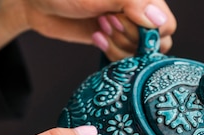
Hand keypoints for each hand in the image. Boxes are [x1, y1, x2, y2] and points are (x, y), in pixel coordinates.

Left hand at [0, 0, 175, 58]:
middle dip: (130, 38)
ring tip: (99, 28)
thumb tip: (159, 21)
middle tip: (106, 22)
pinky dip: (112, 54)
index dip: (150, 31)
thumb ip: (132, 4)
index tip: (122, 21)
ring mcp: (128, 28)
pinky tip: (96, 38)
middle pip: (156, 42)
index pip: (166, 23)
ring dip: (119, 46)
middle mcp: (138, 12)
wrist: (37, 2)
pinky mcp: (115, 42)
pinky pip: (126, 60)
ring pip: (142, 54)